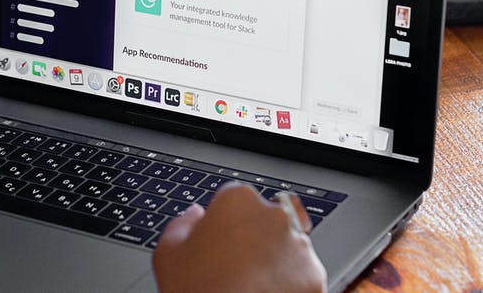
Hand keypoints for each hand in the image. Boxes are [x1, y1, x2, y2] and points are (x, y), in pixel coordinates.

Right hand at [152, 183, 326, 292]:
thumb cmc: (198, 290)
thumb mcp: (169, 254)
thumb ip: (182, 224)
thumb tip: (194, 215)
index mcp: (237, 201)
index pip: (233, 199)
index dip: (223, 222)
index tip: (217, 241)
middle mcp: (274, 216)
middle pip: (264, 219)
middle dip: (253, 237)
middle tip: (233, 265)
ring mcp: (298, 245)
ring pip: (286, 245)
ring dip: (272, 259)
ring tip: (250, 284)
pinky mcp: (314, 275)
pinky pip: (301, 273)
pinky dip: (288, 282)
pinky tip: (265, 292)